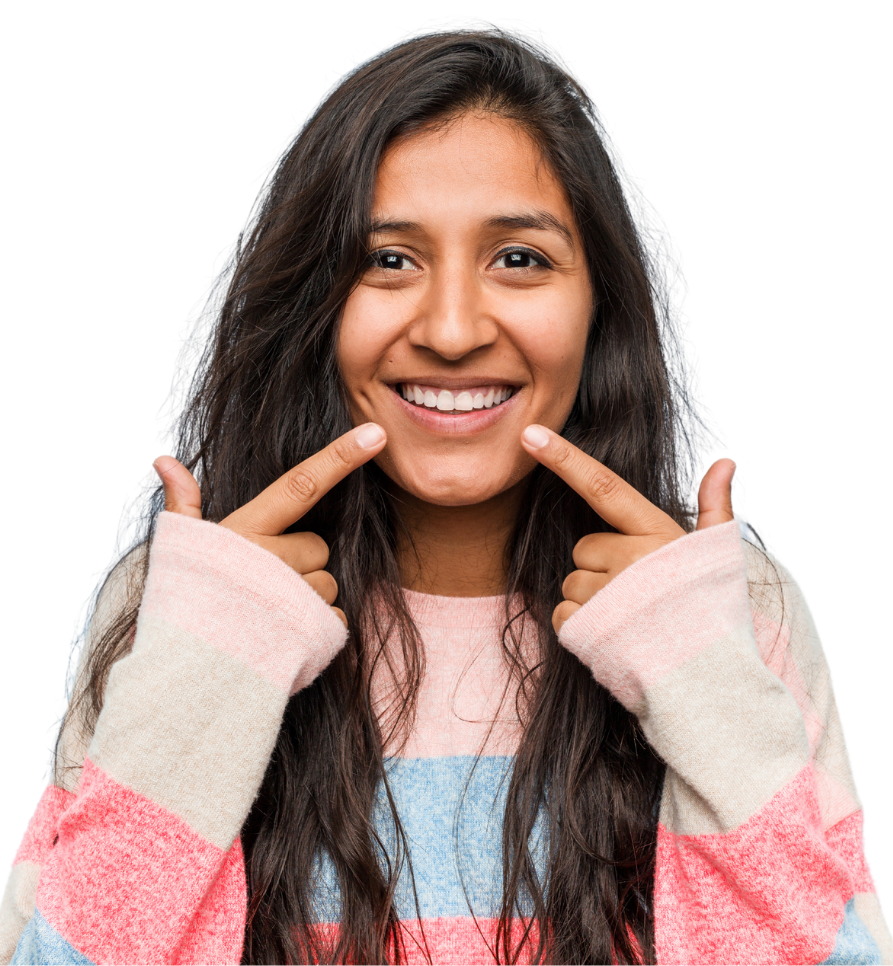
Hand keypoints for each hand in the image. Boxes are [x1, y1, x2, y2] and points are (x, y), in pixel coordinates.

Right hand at [150, 423, 387, 628]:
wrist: (184, 679)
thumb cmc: (182, 608)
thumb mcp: (180, 551)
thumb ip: (184, 504)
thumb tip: (164, 459)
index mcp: (247, 530)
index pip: (301, 483)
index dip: (341, 456)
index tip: (377, 433)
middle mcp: (274, 558)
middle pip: (318, 546)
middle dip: (300, 562)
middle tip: (261, 585)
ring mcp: (295, 596)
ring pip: (329, 582)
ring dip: (308, 596)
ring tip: (268, 614)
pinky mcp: (313, 631)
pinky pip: (337, 616)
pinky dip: (319, 627)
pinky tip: (284, 637)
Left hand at [520, 424, 737, 634]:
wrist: (708, 683)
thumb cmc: (714, 615)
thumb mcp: (717, 555)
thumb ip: (714, 507)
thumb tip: (725, 462)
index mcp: (656, 535)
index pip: (603, 486)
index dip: (564, 458)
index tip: (530, 435)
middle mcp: (629, 560)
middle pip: (584, 549)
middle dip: (602, 567)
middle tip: (639, 593)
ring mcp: (606, 595)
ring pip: (572, 583)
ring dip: (591, 599)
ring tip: (630, 619)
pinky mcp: (587, 629)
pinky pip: (562, 614)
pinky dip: (579, 626)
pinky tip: (612, 637)